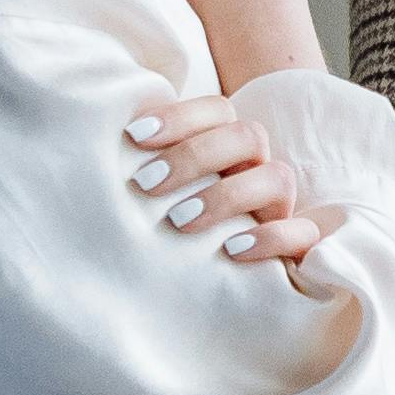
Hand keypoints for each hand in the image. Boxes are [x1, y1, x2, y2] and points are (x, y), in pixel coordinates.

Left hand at [115, 96, 354, 297]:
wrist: (218, 284)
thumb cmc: (174, 228)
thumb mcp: (158, 196)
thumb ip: (142, 170)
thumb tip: (92, 142)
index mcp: (227, 145)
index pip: (218, 110)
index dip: (180, 116)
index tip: (133, 137)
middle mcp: (258, 168)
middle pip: (247, 136)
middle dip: (193, 156)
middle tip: (145, 184)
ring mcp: (280, 205)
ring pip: (276, 178)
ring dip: (225, 195)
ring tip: (178, 221)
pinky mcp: (298, 244)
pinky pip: (302, 233)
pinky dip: (272, 238)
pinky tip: (233, 250)